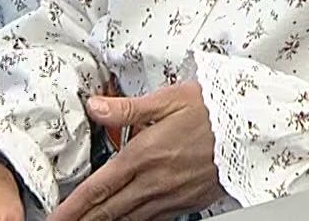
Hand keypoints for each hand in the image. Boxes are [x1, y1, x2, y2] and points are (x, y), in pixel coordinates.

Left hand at [48, 83, 224, 220]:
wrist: (253, 129)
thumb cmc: (213, 110)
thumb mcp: (168, 100)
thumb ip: (126, 108)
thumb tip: (94, 106)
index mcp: (144, 155)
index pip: (98, 188)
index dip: (72, 206)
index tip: (55, 217)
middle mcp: (154, 182)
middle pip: (108, 211)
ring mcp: (172, 196)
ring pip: (129, 219)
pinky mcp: (187, 202)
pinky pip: (153, 219)